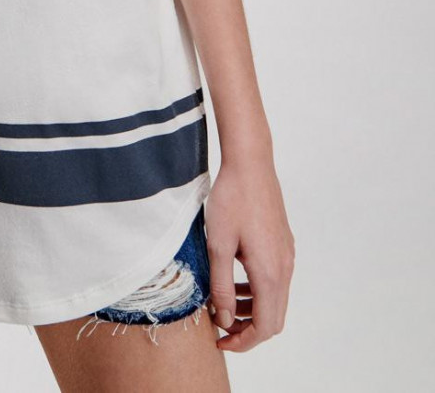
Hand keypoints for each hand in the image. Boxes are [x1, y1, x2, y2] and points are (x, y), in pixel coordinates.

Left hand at [204, 154, 294, 352]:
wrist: (250, 163)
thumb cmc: (231, 200)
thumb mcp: (218, 245)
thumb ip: (221, 285)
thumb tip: (223, 318)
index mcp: (270, 273)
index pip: (264, 327)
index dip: (242, 342)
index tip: (219, 340)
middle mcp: (284, 268)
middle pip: (274, 319)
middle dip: (248, 330)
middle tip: (220, 328)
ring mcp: (287, 255)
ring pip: (276, 300)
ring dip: (253, 310)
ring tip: (224, 304)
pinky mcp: (284, 244)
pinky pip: (276, 280)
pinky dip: (258, 291)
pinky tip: (237, 280)